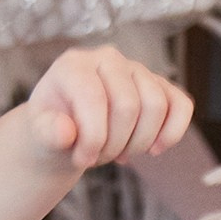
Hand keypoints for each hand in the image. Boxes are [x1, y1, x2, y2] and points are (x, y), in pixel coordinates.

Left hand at [21, 46, 195, 169]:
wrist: (66, 131)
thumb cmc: (53, 129)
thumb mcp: (39, 134)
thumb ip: (47, 133)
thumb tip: (65, 131)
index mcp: (73, 65)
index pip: (94, 99)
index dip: (93, 138)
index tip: (82, 160)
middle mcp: (107, 59)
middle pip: (128, 106)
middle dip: (115, 143)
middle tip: (98, 157)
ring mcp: (136, 69)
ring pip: (156, 106)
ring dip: (139, 142)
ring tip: (118, 152)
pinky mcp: (159, 85)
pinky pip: (181, 105)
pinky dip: (172, 132)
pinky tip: (153, 149)